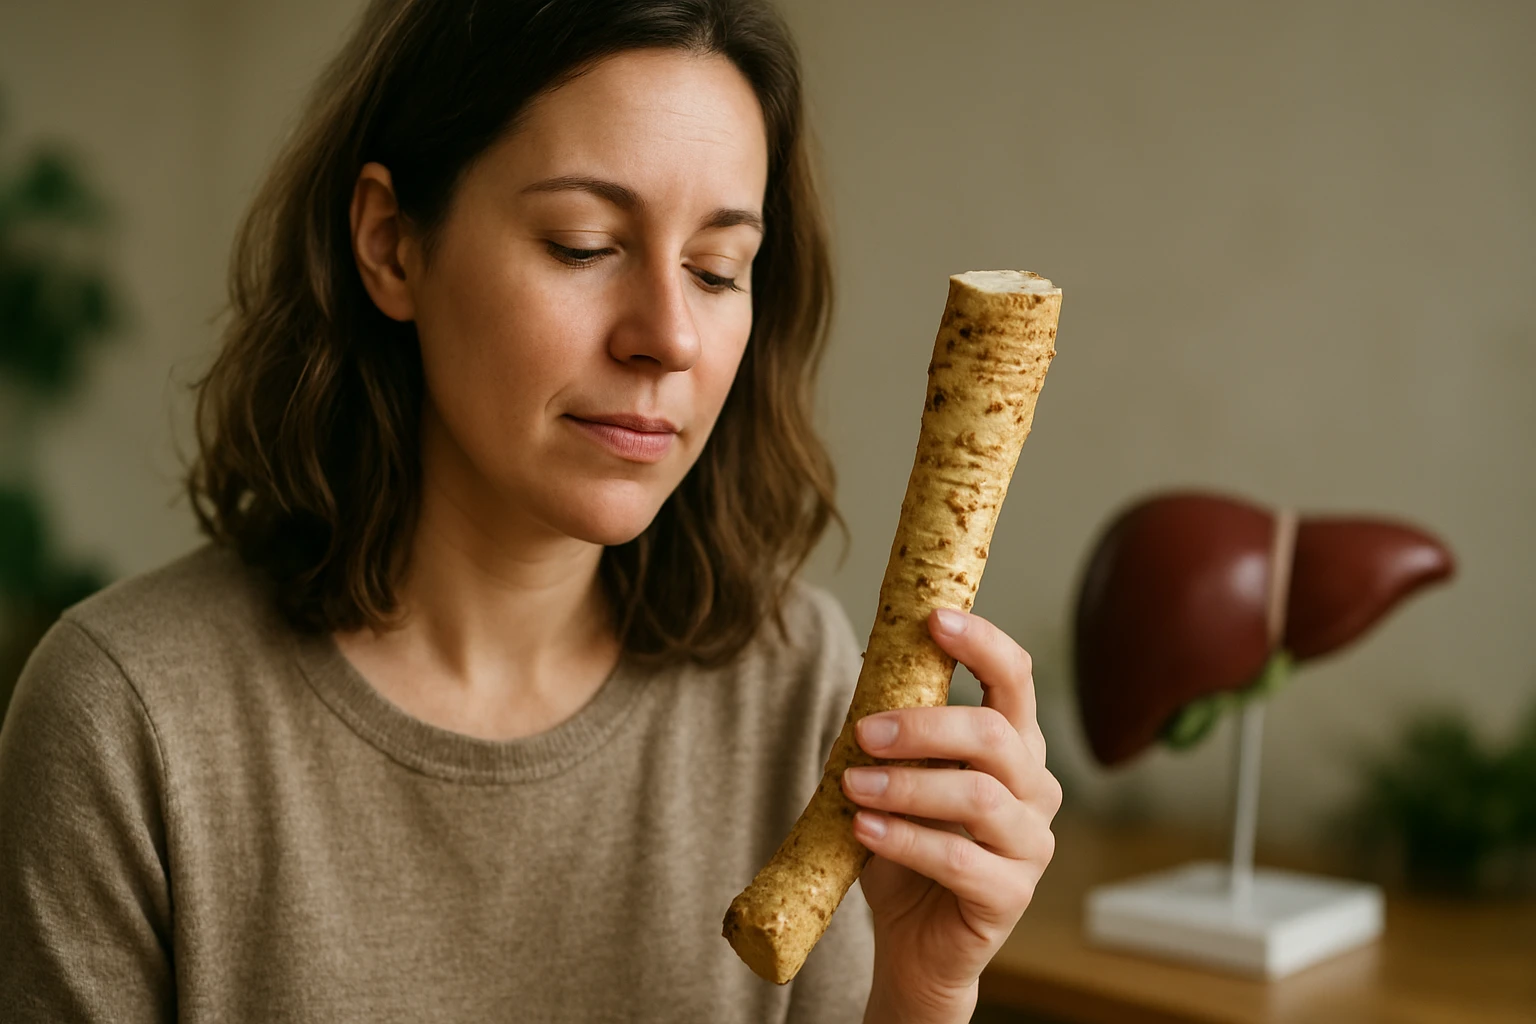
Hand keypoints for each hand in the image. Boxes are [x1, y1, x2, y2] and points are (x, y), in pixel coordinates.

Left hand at [845, 609, 1061, 1023]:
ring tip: (850, 786)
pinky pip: (959, 858)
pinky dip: (904, 839)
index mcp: (1013, 745)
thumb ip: (895, 728)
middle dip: (924, 725)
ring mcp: (1030, 843)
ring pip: (977, 795)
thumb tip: (871, 660)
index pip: (1016, 678)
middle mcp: (1034, 787)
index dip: (982, 643)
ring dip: (905, 785)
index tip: (934, 618)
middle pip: (993, 733)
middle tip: (864, 731)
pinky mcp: (1011, 894)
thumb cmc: (905, 846)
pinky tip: (862, 829)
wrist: (912, 940)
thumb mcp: (896, 775)